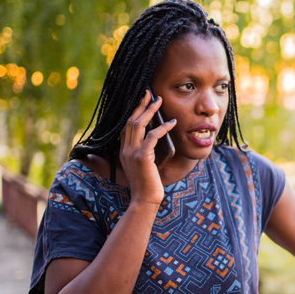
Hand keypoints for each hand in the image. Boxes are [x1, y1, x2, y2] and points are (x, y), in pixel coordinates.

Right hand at [119, 90, 175, 206]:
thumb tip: (154, 139)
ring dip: (150, 110)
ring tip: (160, 101)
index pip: (125, 125)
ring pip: (139, 124)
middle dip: (141, 105)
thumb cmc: (148, 184)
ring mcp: (132, 152)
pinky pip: (152, 136)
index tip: (141, 100)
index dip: (133, 111)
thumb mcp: (142, 166)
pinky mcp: (142, 157)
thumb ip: (143, 153)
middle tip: (150, 93)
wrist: (145, 200)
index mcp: (123, 151)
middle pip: (131, 120)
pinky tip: (171, 122)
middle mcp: (125, 149)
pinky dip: (162, 127)